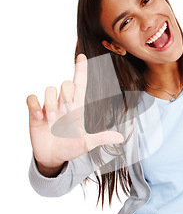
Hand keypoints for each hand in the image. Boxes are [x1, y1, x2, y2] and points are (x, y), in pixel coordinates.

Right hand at [26, 54, 123, 175]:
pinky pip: (32, 99)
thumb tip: (120, 137)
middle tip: (64, 115)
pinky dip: (35, 106)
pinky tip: (39, 117)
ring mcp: (49, 106)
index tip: (82, 56)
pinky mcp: (35, 112)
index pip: (79, 83)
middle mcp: (63, 103)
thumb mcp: (86, 143)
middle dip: (66, 96)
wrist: (53, 157)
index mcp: (76, 107)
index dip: (81, 70)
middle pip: (65, 84)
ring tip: (52, 121)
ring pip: (49, 89)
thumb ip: (101, 138)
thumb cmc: (70, 147)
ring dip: (51, 105)